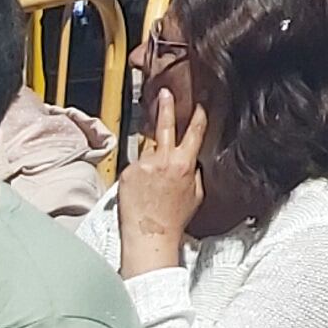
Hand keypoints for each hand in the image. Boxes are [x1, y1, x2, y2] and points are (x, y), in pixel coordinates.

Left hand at [115, 81, 204, 268]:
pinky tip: (141, 191)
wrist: (149, 234)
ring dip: (150, 163)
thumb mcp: (196, 194)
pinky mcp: (127, 172)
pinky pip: (135, 167)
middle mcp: (164, 160)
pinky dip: (138, 176)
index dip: (198, 116)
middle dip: (166, 108)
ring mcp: (144, 165)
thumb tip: (191, 162)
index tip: (199, 104)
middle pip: (165, 126)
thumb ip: (193, 172)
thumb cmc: (174, 219)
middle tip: (165, 93)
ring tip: (152, 184)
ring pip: (148, 154)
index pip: (194, 133)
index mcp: (185, 164)